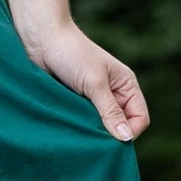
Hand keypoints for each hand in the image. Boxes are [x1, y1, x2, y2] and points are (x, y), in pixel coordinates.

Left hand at [25, 23, 149, 141]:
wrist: (41, 39)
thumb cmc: (72, 54)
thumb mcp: (94, 83)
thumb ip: (110, 111)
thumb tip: (126, 138)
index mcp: (126, 85)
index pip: (139, 117)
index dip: (130, 131)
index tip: (112, 141)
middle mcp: (113, 94)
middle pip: (121, 126)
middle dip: (110, 136)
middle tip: (93, 140)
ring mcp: (93, 100)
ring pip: (100, 127)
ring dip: (92, 132)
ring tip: (80, 133)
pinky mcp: (75, 103)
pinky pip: (83, 123)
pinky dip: (78, 127)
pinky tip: (70, 129)